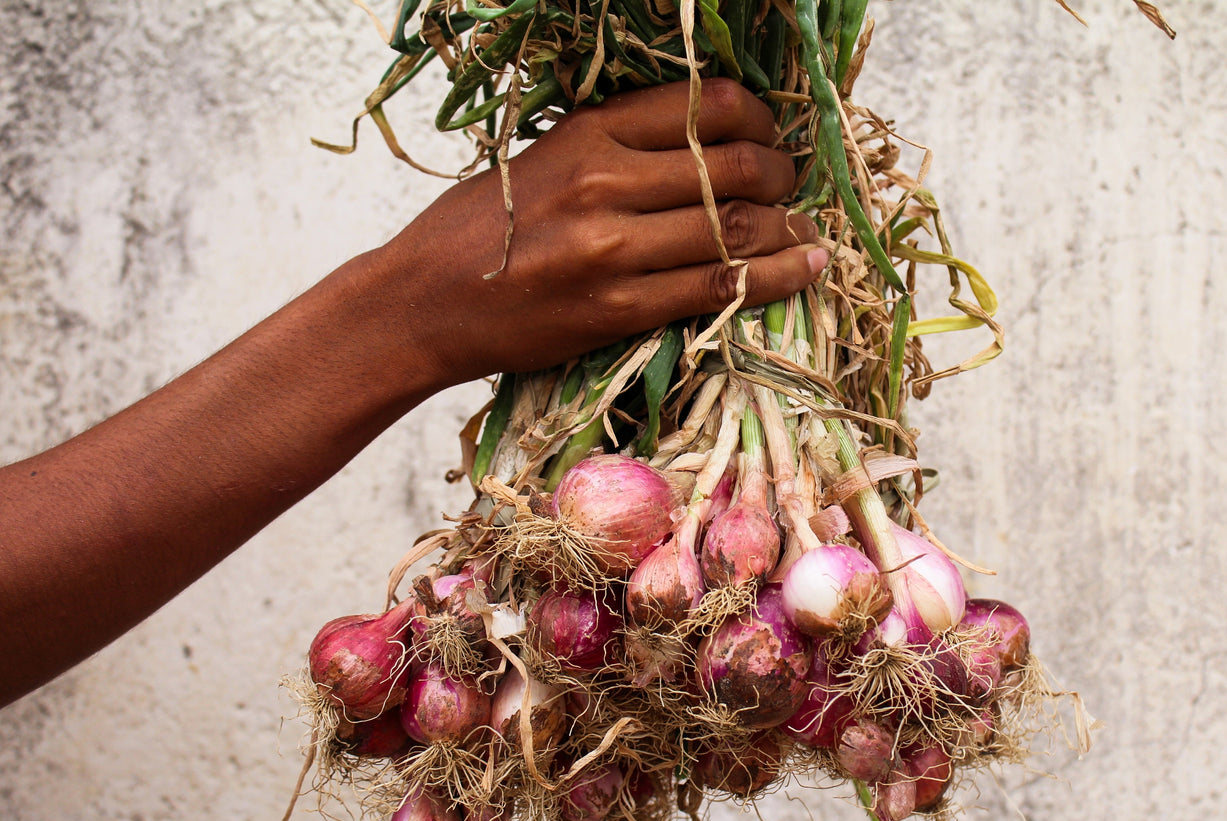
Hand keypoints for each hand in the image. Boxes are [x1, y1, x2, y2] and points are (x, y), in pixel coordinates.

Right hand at [367, 77, 823, 384]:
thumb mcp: (543, 159)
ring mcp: (612, 248)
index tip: (772, 134)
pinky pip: (719, 286)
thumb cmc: (480, 230)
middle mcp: (605, 180)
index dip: (761, 117)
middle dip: (782, 174)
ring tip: (806, 233)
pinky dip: (776, 277)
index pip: (706, 106)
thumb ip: (617, 147)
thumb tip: (706, 144)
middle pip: (733, 166)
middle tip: (790, 187)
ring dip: (789, 229)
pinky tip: (805, 268)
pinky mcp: (618, 308)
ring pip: (736, 227)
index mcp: (589, 132)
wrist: (420, 303)